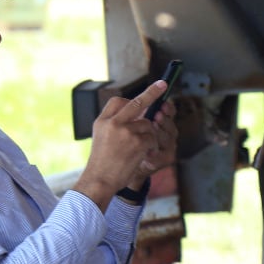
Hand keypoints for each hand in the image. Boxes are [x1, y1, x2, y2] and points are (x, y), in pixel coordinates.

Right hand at [73, 80, 169, 209]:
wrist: (100, 180)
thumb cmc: (101, 161)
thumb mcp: (100, 137)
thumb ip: (114, 122)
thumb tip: (137, 109)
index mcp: (102, 121)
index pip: (117, 102)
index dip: (131, 100)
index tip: (142, 95)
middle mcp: (113, 123)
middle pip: (136, 102)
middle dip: (152, 92)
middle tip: (163, 84)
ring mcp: (126, 132)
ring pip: (148, 124)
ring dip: (149, 134)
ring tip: (138, 147)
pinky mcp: (137, 142)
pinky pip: (152, 137)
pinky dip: (151, 145)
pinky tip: (143, 153)